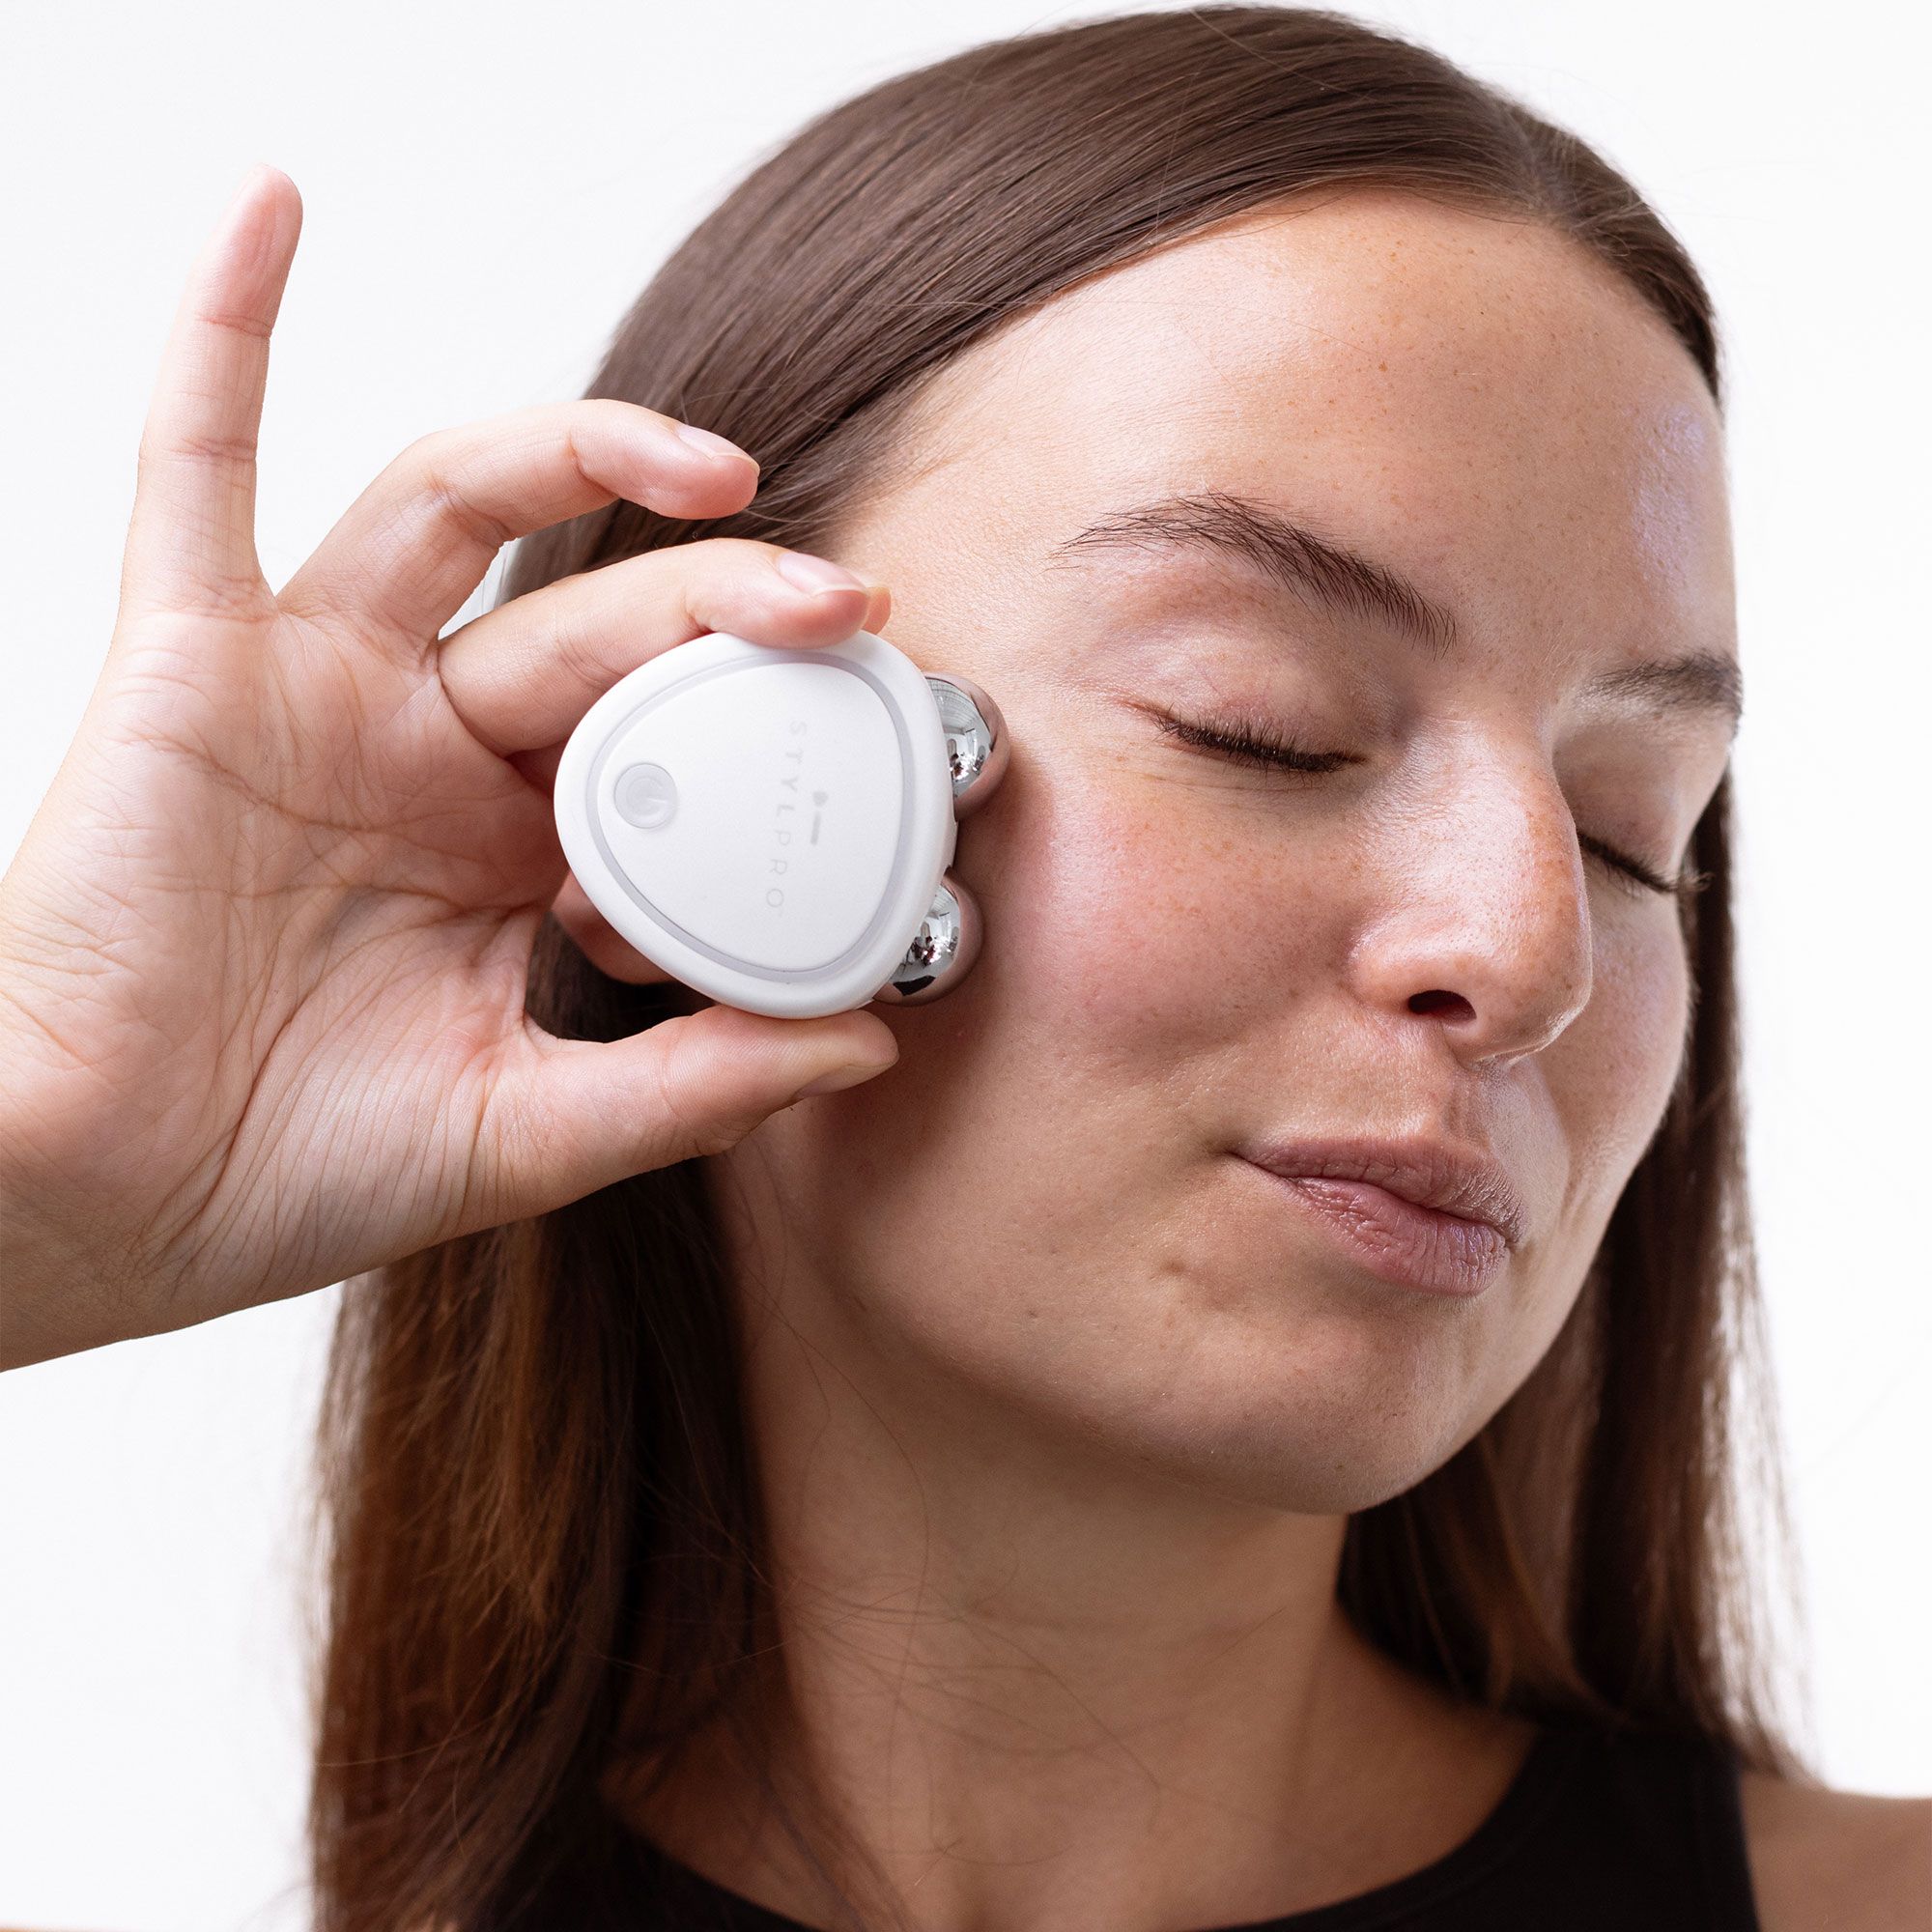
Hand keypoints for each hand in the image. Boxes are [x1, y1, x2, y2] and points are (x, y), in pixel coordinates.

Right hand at [0, 165, 900, 1370]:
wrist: (101, 1205)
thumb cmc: (289, 1167)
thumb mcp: (529, 1133)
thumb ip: (695, 1086)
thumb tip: (865, 1049)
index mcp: (521, 851)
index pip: (673, 749)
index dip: (765, 750)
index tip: (867, 768)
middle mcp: (435, 751)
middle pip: (602, 623)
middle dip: (728, 606)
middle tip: (843, 605)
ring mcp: (321, 689)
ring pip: (456, 510)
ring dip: (582, 452)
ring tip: (718, 464)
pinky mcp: (190, 660)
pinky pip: (192, 469)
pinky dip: (220, 338)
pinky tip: (271, 216)